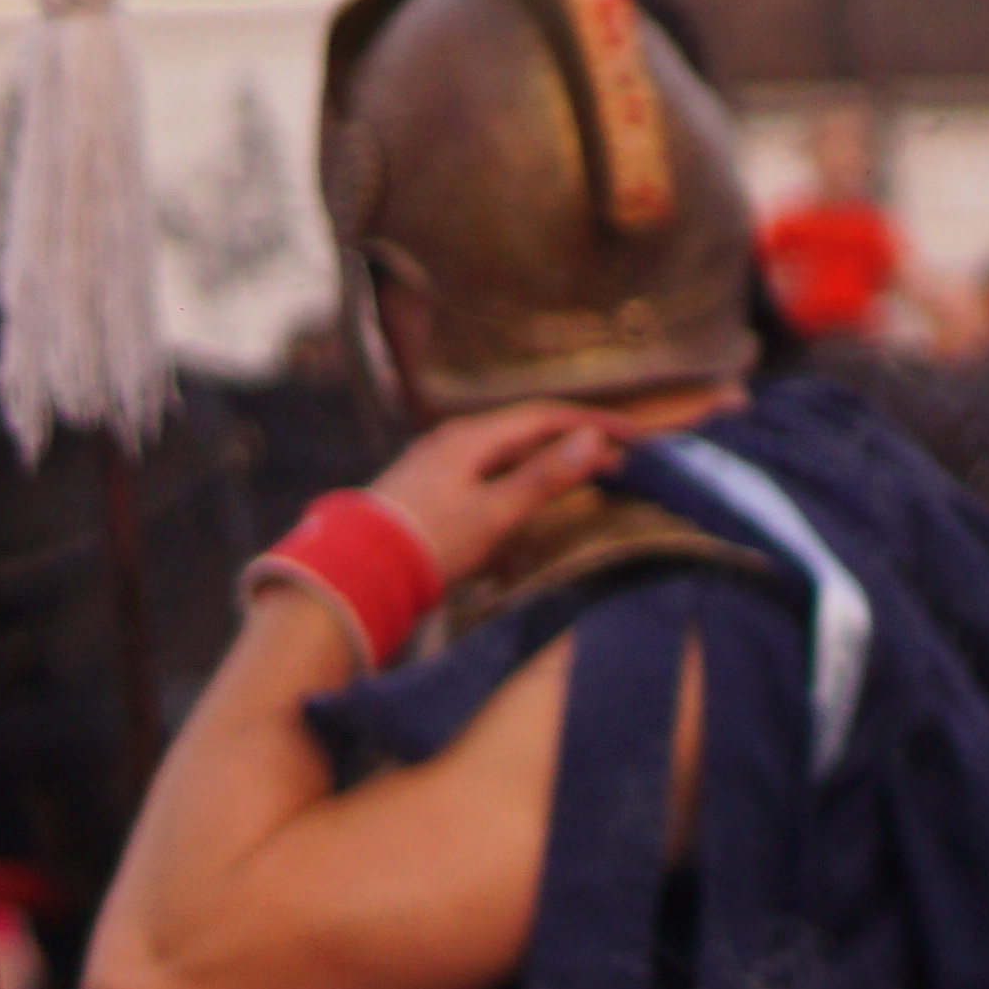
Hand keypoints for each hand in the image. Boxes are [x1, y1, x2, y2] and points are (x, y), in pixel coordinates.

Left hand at [365, 404, 626, 591]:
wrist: (355, 572)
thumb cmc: (429, 540)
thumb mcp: (495, 512)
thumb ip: (545, 476)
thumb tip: (594, 439)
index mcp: (471, 438)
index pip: (545, 416)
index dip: (592, 422)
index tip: (633, 436)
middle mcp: (453, 441)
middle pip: (526, 433)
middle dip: (573, 445)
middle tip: (615, 464)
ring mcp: (437, 463)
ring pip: (505, 454)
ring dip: (547, 465)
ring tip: (578, 483)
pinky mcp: (428, 488)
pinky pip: (486, 474)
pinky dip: (518, 481)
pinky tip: (525, 504)